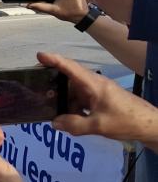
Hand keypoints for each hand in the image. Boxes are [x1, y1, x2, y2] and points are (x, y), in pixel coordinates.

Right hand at [38, 52, 157, 148]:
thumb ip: (75, 124)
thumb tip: (54, 123)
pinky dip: (72, 105)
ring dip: (63, 97)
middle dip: (53, 79)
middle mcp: (94, 84)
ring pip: (74, 91)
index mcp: (93, 84)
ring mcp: (98, 92)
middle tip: (35, 83)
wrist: (150, 125)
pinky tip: (66, 116)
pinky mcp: (101, 100)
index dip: (54, 60)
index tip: (38, 56)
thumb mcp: (98, 126)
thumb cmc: (125, 120)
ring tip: (47, 103)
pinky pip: (81, 99)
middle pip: (69, 77)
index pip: (71, 67)